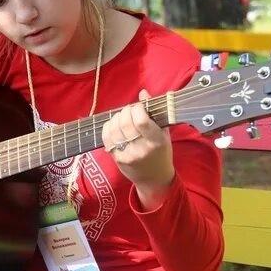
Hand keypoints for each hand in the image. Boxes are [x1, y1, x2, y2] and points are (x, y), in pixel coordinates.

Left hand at [101, 89, 174, 208]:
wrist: (154, 178)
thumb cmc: (161, 153)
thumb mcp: (163, 133)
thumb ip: (155, 112)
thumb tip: (143, 92)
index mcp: (156, 142)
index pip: (142, 121)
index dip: (137, 109)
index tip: (139, 107)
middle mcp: (140, 149)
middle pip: (125, 123)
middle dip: (126, 111)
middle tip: (130, 111)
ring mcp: (126, 154)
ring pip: (114, 128)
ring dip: (116, 117)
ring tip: (123, 117)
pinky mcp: (116, 158)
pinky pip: (106, 137)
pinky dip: (108, 126)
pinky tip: (114, 125)